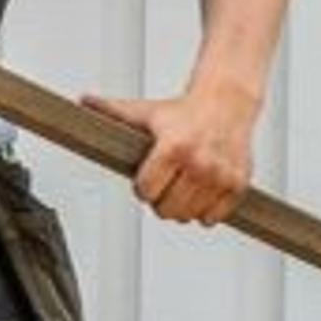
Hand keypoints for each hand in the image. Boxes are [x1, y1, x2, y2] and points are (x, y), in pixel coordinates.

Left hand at [83, 78, 259, 224]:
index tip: (148, 179)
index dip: (143, 187)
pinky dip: (206, 212)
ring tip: (183, 187)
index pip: (147, 191)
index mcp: (173, 146)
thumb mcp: (145, 112)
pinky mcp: (237, 184)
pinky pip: (214, 218)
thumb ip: (111, 111)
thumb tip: (82, 102)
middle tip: (165, 184)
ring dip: (183, 208)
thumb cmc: (184, 112)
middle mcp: (199, 162)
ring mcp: (220, 175)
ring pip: (189, 216)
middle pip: (167, 210)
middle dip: (161, 200)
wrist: (226, 103)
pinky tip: (202, 192)